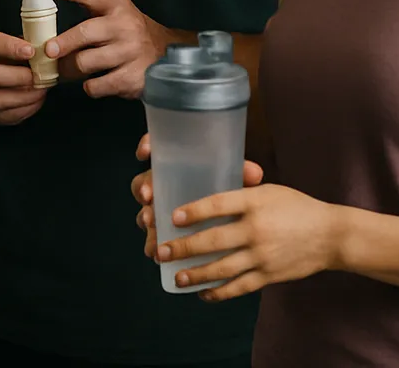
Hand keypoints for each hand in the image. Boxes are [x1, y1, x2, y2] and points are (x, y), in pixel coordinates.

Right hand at [0, 29, 47, 124]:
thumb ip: (18, 43)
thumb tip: (43, 48)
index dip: (10, 47)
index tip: (31, 51)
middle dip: (19, 76)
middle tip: (38, 75)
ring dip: (25, 95)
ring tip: (42, 89)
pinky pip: (5, 116)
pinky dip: (26, 109)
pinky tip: (37, 99)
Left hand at [44, 0, 171, 98]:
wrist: (165, 53)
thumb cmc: (127, 30)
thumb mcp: (111, 8)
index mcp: (117, 4)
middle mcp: (126, 26)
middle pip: (85, 33)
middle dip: (62, 43)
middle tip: (47, 51)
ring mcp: (131, 52)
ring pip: (85, 63)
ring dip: (69, 69)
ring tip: (64, 69)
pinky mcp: (132, 78)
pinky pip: (97, 85)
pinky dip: (89, 86)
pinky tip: (92, 81)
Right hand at [131, 132, 265, 247]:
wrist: (230, 221)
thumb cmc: (227, 192)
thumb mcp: (235, 181)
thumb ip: (241, 175)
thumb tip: (255, 174)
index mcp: (177, 166)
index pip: (157, 148)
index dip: (147, 145)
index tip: (145, 152)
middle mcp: (164, 185)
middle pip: (145, 181)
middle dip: (143, 187)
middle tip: (148, 195)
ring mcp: (160, 210)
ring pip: (145, 210)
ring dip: (144, 216)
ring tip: (151, 224)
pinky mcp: (164, 233)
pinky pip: (152, 237)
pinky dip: (151, 244)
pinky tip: (155, 252)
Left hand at [132, 136, 339, 302]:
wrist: (331, 235)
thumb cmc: (296, 207)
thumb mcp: (269, 192)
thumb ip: (240, 195)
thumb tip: (206, 195)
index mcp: (255, 202)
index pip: (218, 204)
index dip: (194, 211)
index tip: (172, 216)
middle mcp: (256, 229)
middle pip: (213, 240)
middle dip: (184, 248)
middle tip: (161, 252)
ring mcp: (263, 255)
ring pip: (222, 268)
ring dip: (196, 274)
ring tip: (176, 278)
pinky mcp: (270, 276)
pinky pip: (240, 287)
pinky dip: (220, 292)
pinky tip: (203, 294)